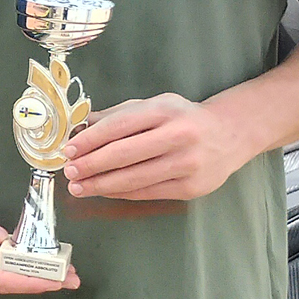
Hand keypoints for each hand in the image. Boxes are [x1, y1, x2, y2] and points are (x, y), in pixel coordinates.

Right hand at [0, 186, 78, 298]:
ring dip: (22, 276)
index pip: (1, 280)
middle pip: (3, 286)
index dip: (34, 281)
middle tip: (70, 276)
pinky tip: (19, 260)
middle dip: (38, 281)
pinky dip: (3, 272)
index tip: (59, 281)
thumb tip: (5, 237)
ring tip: (52, 269)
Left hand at [63, 94, 247, 201]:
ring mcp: (188, 163)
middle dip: (91, 165)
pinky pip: (148, 192)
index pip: (119, 126)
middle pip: (124, 154)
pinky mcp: (192, 187)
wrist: (229, 134)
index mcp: (165, 110)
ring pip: (135, 178)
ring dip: (101, 185)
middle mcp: (179, 135)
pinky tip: (104, 192)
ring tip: (79, 187)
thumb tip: (79, 128)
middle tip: (69, 172)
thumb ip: (117, 115)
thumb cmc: (182, 118)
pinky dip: (121, 193)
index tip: (68, 150)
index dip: (90, 140)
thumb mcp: (153, 105)